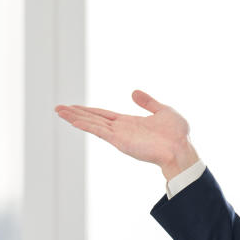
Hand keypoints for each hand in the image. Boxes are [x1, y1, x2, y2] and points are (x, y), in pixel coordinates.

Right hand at [54, 89, 198, 179]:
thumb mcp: (163, 110)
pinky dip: (87, 126)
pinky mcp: (120, 141)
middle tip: (58, 108)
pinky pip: (100, 131)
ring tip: (59, 112)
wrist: (181, 148)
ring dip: (76, 118)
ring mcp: (119, 135)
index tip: (74, 106)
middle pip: (94, 119)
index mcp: (129, 122)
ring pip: (93, 124)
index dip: (89, 110)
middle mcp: (121, 129)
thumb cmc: (176, 133)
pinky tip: (74, 121)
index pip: (104, 115)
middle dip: (76, 113)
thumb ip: (147, 102)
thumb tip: (133, 92)